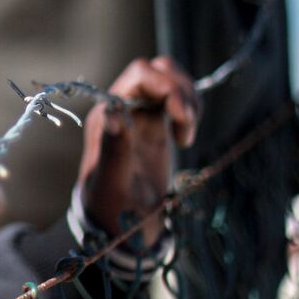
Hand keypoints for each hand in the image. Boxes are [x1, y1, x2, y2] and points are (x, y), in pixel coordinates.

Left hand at [78, 57, 197, 246]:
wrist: (120, 228)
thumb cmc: (111, 210)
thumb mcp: (112, 185)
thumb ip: (114, 152)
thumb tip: (112, 113)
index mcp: (108, 114)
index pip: (140, 73)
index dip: (167, 86)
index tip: (183, 118)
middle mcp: (123, 107)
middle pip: (158, 70)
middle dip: (181, 92)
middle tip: (187, 129)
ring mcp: (142, 114)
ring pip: (170, 79)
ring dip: (188, 99)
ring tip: (187, 134)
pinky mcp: (158, 124)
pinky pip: (178, 98)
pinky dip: (191, 109)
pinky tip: (186, 135)